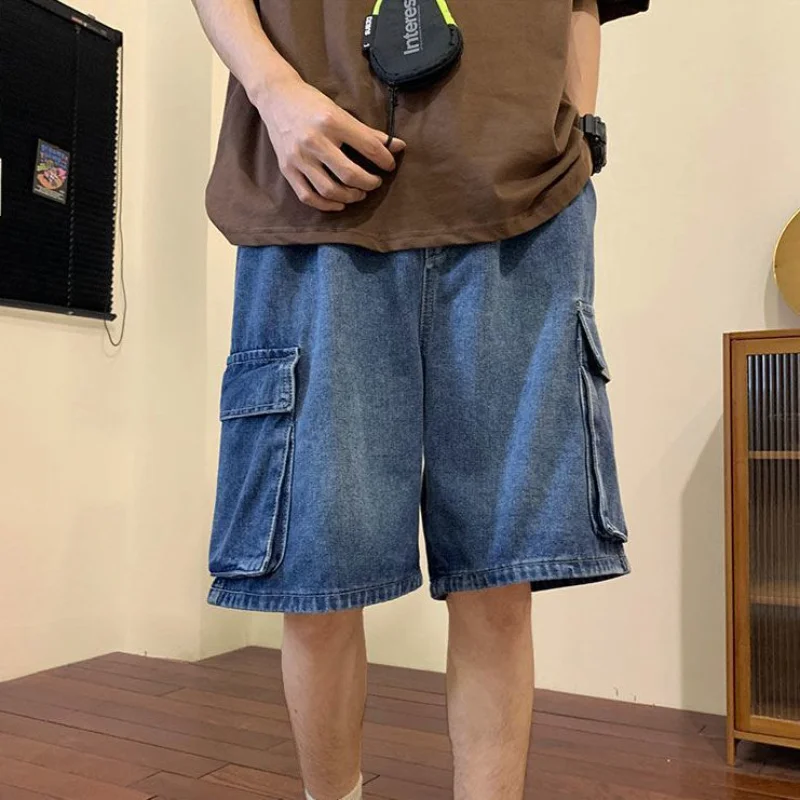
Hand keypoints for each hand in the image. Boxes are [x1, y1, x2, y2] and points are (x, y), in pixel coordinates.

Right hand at [255, 75, 405, 211]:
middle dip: (369, 183)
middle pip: (349, 174)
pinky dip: (326, 205)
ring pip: (329, 190)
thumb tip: (398, 146)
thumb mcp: (340, 112)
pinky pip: (308, 197)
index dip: (385, 160)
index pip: (368, 147)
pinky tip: (339, 203)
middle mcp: (314, 140)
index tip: (389, 165)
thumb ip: (368, 133)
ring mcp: (298, 157)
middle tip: (375, 182)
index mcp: (331, 121)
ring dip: (350, 197)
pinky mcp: (287, 169)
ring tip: (359, 193)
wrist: (276, 97)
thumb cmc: (312, 104)